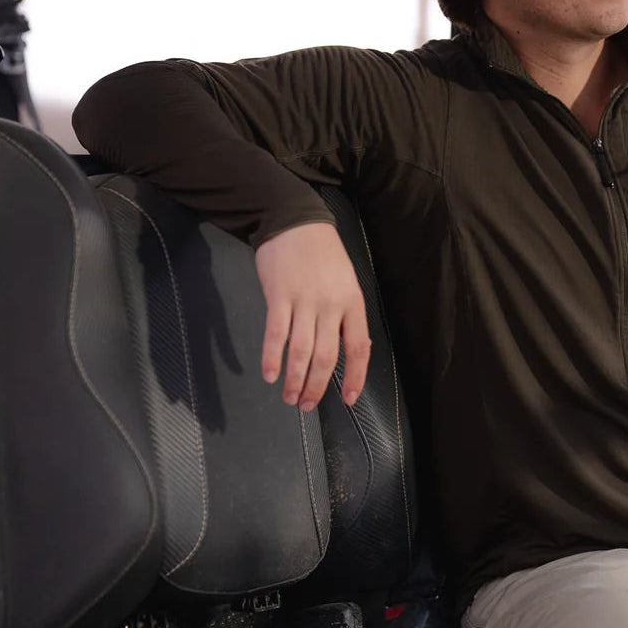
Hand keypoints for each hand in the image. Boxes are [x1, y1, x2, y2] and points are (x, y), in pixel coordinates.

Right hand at [254, 222, 370, 411]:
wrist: (295, 222)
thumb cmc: (322, 254)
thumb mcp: (346, 282)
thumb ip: (345, 315)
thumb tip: (346, 351)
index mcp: (352, 302)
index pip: (359, 348)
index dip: (355, 377)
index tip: (349, 398)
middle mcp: (331, 305)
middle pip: (327, 357)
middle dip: (317, 387)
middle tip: (306, 405)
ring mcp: (305, 301)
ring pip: (302, 351)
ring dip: (295, 379)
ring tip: (289, 397)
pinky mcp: (279, 296)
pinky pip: (277, 334)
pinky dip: (272, 358)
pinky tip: (269, 374)